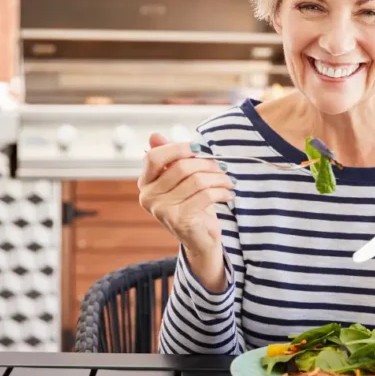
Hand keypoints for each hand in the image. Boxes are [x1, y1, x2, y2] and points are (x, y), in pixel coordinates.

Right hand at [138, 133, 234, 287]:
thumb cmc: (192, 205)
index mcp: (145, 184)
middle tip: (222, 166)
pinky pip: (205, 196)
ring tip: (228, 181)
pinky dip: (222, 192)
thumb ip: (169, 159)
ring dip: (218, 178)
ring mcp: (162, 210)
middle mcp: (148, 197)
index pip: (154, 157)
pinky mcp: (179, 220)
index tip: (198, 148)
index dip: (177, 148)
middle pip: (180, 167)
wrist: (200, 240)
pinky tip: (229, 194)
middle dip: (207, 164)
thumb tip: (154, 135)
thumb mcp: (180, 180)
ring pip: (196, 180)